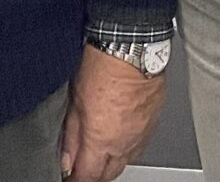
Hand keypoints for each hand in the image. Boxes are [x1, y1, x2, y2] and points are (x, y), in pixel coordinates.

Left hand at [58, 45, 162, 181]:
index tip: (70, 176)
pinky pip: (139, 145)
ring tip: (100, 152)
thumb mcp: (75, 102)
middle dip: (94, 175)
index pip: (88, 177)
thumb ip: (71, 136)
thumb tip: (67, 160)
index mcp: (101, 141)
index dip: (76, 179)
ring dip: (111, 162)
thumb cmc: (103, 67)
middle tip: (83, 167)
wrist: (132, 50)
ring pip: (125, 161)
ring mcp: (141, 135)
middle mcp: (123, 144)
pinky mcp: (152, 124)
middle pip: (108, 175)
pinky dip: (127, 146)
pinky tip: (119, 136)